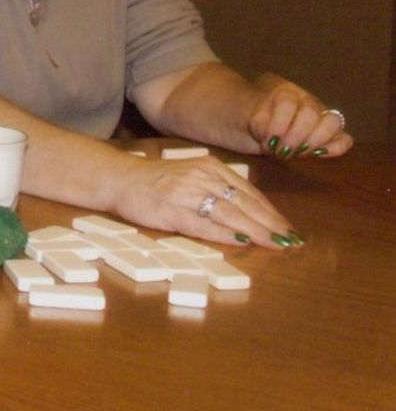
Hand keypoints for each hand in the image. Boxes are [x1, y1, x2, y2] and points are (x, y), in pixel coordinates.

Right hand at [111, 155, 300, 249]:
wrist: (119, 179)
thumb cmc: (156, 180)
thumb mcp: (191, 175)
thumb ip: (217, 188)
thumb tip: (250, 211)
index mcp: (209, 167)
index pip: (249, 192)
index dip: (271, 212)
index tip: (288, 229)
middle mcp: (201, 177)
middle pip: (244, 203)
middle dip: (271, 224)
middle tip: (291, 240)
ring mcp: (186, 193)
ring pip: (230, 213)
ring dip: (256, 231)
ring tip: (275, 244)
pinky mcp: (171, 210)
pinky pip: (204, 224)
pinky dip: (225, 233)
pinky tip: (242, 241)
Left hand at [248, 76, 353, 160]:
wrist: (251, 124)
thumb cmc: (249, 118)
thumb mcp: (247, 116)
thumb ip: (259, 122)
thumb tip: (274, 140)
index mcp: (285, 90)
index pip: (287, 104)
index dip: (278, 126)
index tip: (267, 142)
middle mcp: (307, 99)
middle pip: (311, 114)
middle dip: (295, 138)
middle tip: (281, 151)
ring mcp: (321, 115)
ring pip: (333, 122)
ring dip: (314, 142)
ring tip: (297, 153)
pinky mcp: (330, 134)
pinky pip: (344, 139)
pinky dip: (336, 148)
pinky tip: (318, 155)